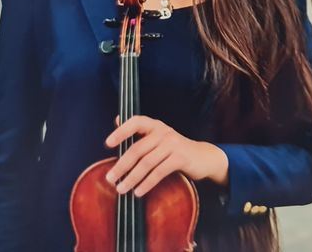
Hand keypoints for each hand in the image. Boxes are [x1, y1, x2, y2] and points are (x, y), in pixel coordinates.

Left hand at [104, 115, 228, 196]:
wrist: (203, 157)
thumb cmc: (175, 149)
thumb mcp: (158, 138)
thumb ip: (140, 133)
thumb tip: (117, 120)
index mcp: (156, 126)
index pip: (136, 122)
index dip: (121, 131)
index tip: (108, 144)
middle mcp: (164, 132)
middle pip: (137, 148)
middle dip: (121, 165)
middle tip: (110, 179)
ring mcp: (173, 144)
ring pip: (146, 163)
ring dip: (132, 178)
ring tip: (121, 189)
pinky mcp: (180, 158)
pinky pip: (159, 172)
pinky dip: (147, 183)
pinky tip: (138, 192)